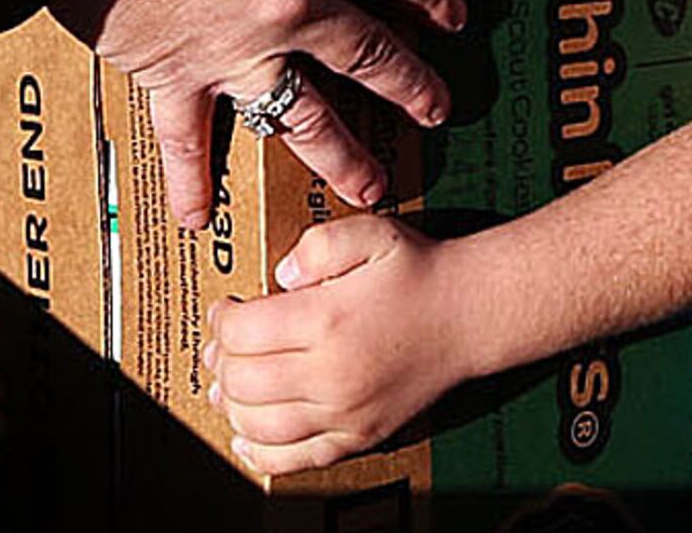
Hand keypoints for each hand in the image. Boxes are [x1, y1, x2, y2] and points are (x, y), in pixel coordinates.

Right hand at [47, 0, 464, 227]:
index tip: (451, 18)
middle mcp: (292, 4)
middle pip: (368, 53)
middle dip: (409, 85)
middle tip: (437, 111)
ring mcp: (237, 49)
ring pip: (304, 113)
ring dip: (340, 153)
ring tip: (370, 187)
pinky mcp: (177, 73)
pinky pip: (189, 137)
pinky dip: (191, 179)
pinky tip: (199, 219)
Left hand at [205, 214, 473, 473]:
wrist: (469, 314)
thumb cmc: (417, 272)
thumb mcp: (369, 233)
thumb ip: (315, 246)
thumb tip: (278, 276)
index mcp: (328, 320)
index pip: (241, 332)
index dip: (222, 318)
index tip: (227, 308)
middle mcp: (333, 374)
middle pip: (242, 382)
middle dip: (222, 361)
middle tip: (224, 345)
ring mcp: (346, 413)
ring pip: (259, 425)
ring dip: (232, 405)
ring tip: (230, 384)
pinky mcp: (358, 437)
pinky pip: (295, 459)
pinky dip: (260, 452)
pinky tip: (246, 436)